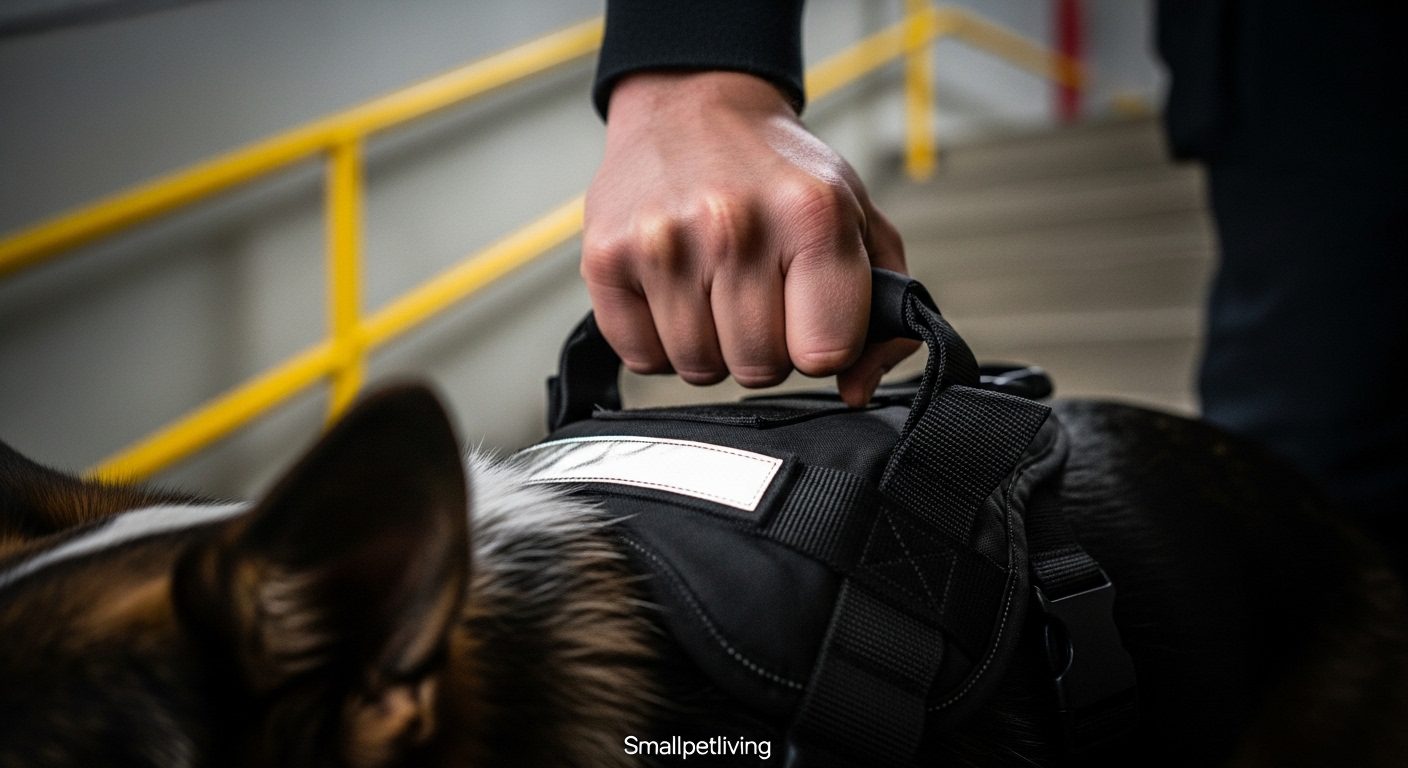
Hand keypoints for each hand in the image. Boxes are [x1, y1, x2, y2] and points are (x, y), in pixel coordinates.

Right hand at [583, 71, 917, 406]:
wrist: (691, 104)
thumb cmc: (777, 171)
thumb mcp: (856, 218)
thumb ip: (884, 310)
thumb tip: (857, 390)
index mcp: (811, 215)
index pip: (825, 354)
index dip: (821, 346)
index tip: (809, 313)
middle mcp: (734, 225)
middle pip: (759, 369)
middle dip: (764, 346)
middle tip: (756, 293)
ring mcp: (663, 242)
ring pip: (698, 369)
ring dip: (710, 345)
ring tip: (713, 287)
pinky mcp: (607, 258)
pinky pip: (642, 358)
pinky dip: (659, 341)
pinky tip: (672, 291)